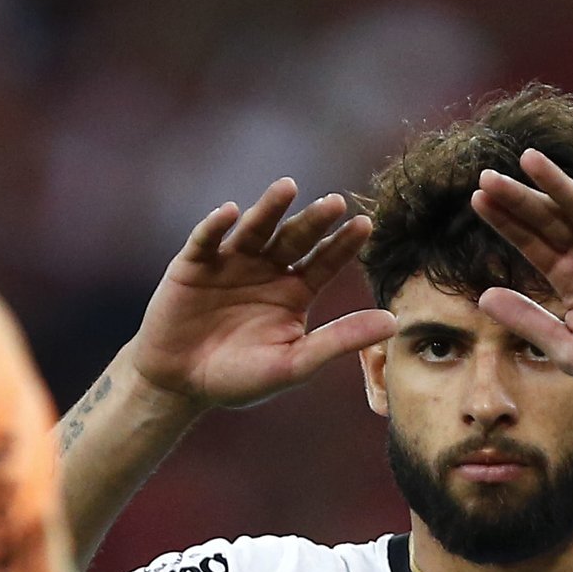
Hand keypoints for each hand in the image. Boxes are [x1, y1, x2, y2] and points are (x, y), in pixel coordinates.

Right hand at [126, 179, 397, 410]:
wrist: (178, 384)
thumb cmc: (238, 378)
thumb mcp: (294, 363)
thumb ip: (339, 340)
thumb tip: (394, 322)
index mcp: (294, 290)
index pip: (325, 261)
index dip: (343, 244)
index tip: (364, 225)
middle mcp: (266, 269)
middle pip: (294, 238)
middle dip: (313, 220)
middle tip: (335, 202)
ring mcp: (230, 262)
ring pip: (254, 229)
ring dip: (269, 208)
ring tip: (287, 187)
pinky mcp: (193, 263)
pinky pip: (206, 240)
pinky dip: (216, 226)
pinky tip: (229, 212)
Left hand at [468, 148, 572, 403]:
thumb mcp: (568, 350)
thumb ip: (529, 321)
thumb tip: (482, 296)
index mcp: (570, 279)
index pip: (531, 243)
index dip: (506, 221)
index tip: (477, 198)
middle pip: (550, 219)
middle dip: (520, 197)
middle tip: (487, 175)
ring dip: (557, 185)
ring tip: (529, 160)